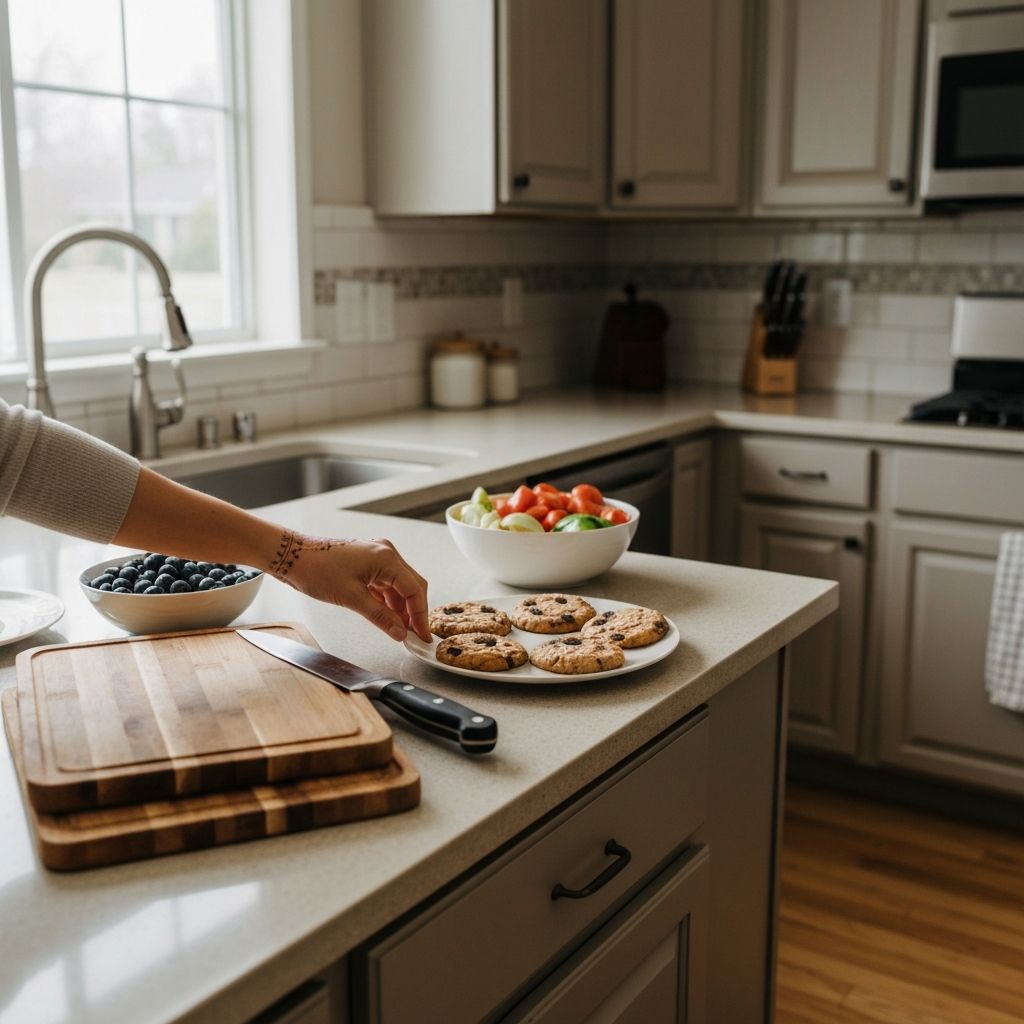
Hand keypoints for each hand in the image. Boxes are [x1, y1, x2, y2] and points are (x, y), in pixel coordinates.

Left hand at [270, 532, 430, 641]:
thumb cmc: (316, 570)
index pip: (414, 589)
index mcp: (386, 557)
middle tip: (415, 634)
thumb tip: (400, 632)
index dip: (421, 615)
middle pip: (411, 585)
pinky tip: (388, 616)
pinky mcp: (368, 561)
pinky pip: (386, 583)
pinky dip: (389, 600)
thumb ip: (380, 616)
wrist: (292, 557)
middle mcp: (386, 553)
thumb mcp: (351, 598)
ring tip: (401, 629)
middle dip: (414, 611)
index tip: (422, 634)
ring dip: (401, 607)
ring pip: (399, 586)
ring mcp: (377, 556)